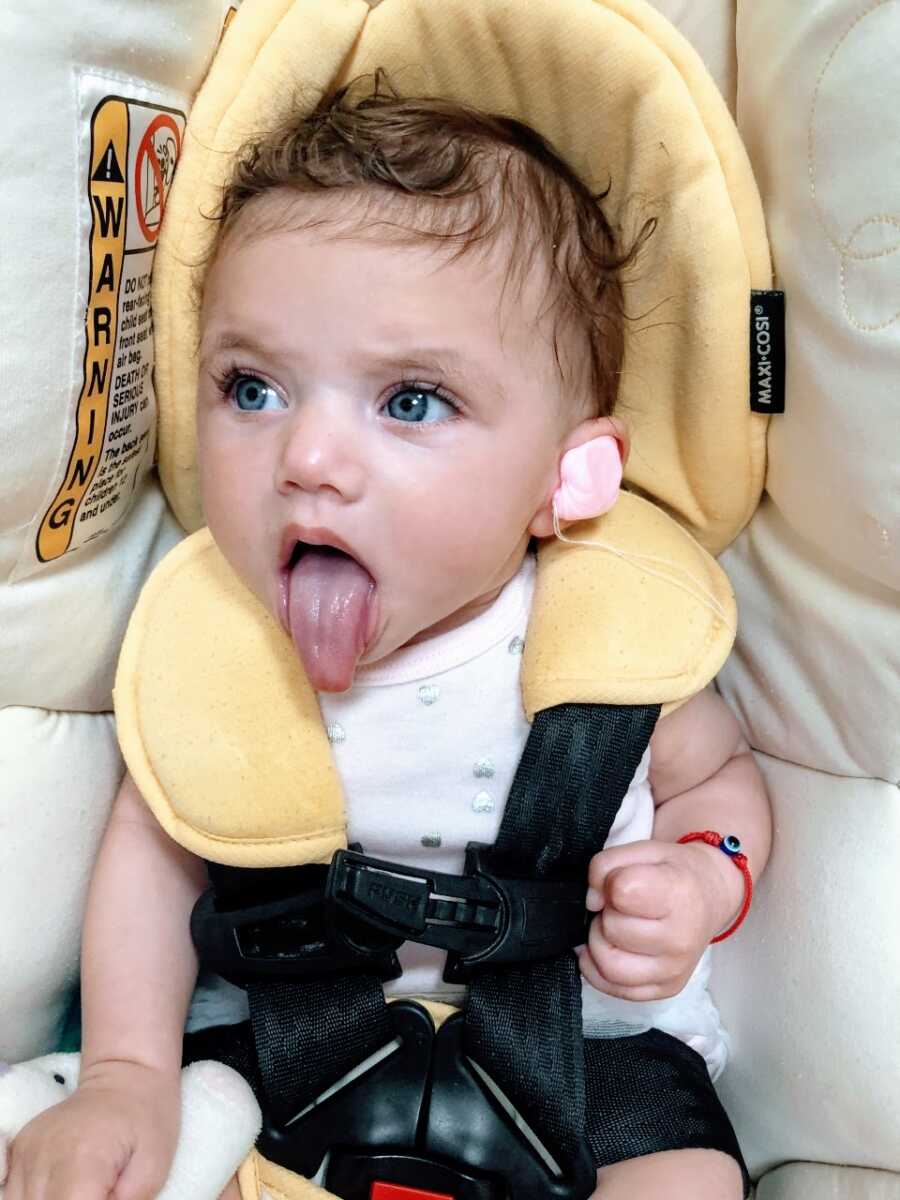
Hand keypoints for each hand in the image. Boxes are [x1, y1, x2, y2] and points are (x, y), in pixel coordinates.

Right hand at [5, 1060, 180, 1199]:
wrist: (126, 1077)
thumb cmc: (147, 1119)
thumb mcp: (153, 1170)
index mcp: (82, 1159)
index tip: (108, 1197)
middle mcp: (44, 1156)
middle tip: (100, 1190)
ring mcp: (26, 1152)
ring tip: (84, 1188)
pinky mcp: (18, 1150)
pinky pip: (14, 1194)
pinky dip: (35, 1199)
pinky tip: (61, 1188)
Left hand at [579, 838, 739, 1001]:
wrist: (710, 896)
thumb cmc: (673, 871)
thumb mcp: (641, 849)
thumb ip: (606, 865)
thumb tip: (591, 902)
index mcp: (678, 893)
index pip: (622, 891)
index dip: (611, 883)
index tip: (621, 881)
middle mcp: (681, 938)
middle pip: (612, 929)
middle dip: (607, 913)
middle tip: (620, 905)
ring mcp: (675, 969)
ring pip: (609, 966)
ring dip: (599, 943)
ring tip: (614, 927)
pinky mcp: (666, 989)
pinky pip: (615, 989)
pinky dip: (598, 970)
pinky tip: (606, 949)